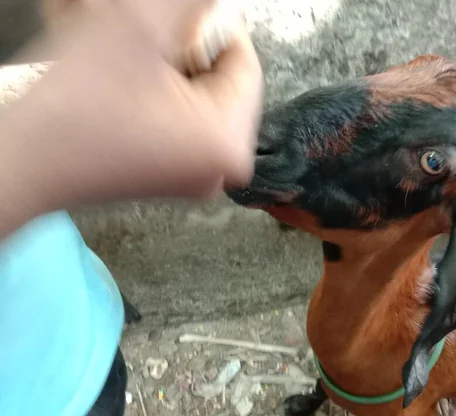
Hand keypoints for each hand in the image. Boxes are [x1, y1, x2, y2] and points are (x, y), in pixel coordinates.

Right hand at [2, 0, 262, 211]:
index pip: (245, 63)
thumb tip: (218, 2)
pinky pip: (174, 114)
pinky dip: (153, 86)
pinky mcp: (168, 171)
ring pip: (192, 93)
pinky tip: (119, 68)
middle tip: (147, 32)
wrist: (25, 165)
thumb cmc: (72, 115)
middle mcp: (218, 169)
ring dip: (162, 60)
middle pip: (218, 81)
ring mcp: (193, 173)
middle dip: (183, 45)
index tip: (182, 14)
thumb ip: (193, 7)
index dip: (213, 27)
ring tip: (124, 45)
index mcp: (228, 144)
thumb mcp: (140, 32)